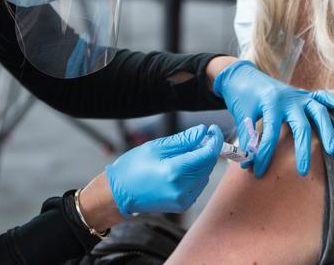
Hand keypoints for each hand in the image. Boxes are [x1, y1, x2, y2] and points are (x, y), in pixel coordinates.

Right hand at [105, 124, 222, 216]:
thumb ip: (183, 140)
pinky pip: (198, 185)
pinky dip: (195, 174)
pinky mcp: (182, 205)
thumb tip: (202, 131)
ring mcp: (183, 200)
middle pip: (208, 165)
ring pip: (204, 175)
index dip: (214, 140)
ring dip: (201, 162)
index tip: (213, 129)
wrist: (119, 193)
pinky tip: (181, 168)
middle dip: (207, 149)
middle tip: (199, 137)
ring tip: (184, 154)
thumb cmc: (132, 167)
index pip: (207, 154)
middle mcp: (181, 189)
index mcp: (174, 172)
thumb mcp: (156, 147)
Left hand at [213, 60, 333, 177]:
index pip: (269, 134)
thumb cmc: (241, 97)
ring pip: (317, 112)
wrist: (242, 74)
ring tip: (331, 151)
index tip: (258, 172)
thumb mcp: (241, 117)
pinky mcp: (303, 93)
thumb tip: (248, 163)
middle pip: (300, 126)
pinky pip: (322, 96)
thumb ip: (246, 139)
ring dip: (326, 131)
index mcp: (270, 103)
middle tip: (302, 172)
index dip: (263, 155)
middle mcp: (288, 98)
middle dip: (302, 150)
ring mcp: (298, 95)